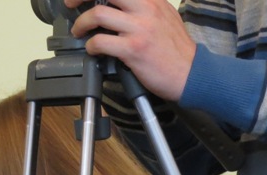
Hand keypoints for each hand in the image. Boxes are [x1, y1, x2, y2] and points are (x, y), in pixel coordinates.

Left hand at [64, 0, 195, 100]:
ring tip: (80, 31)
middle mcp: (145, 9)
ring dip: (81, 23)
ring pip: (97, 14)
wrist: (194, 75)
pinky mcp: (134, 50)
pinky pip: (101, 42)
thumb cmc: (179, 51)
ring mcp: (139, 29)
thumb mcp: (167, 16)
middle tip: (71, 5)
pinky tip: (94, 51)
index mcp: (152, 0)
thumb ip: (147, 6)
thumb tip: (123, 3)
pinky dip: (91, 46)